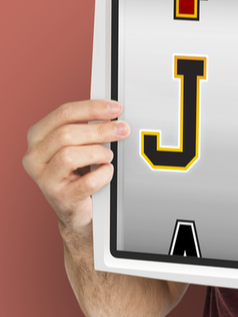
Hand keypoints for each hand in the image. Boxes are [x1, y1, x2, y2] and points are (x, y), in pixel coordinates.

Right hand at [23, 100, 129, 237]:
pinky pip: (87, 182)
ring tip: (108, 156)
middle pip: (66, 133)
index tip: (116, 109)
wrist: (75, 208)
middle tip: (123, 130)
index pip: (63, 113)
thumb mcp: (76, 144)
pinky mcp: (61, 198)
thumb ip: (86, 127)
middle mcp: (34, 157)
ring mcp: (44, 179)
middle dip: (100, 129)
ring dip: (98, 153)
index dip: (92, 108)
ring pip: (70, 156)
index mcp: (37, 137)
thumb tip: (113, 113)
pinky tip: (107, 171)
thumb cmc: (77, 171)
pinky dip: (103, 174)